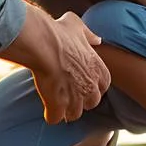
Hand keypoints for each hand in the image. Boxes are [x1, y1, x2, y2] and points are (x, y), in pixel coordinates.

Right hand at [2, 8, 110, 123]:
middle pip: (91, 103)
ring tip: (56, 103)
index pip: (103, 87)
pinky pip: (55, 118)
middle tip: (68, 94)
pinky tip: (46, 109)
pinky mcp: (58, 106)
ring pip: (74, 114)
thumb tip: (97, 39)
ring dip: (66, 111)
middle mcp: (90, 86)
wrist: (42, 44)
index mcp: (98, 69)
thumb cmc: (59, 33)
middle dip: (80, 101)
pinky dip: (50, 115)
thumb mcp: (78, 27)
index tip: (82, 83)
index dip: (92, 86)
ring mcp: (75, 98)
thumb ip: (89, 35)